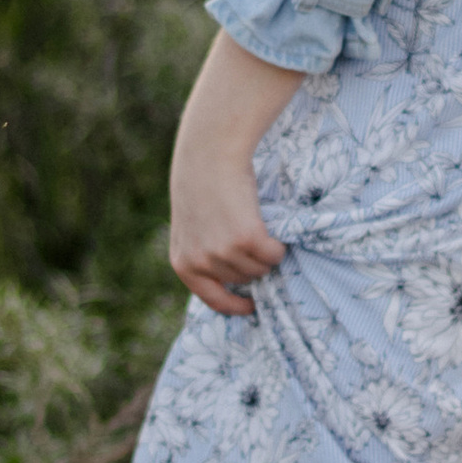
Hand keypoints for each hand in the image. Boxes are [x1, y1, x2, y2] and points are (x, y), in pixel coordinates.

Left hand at [170, 135, 285, 317]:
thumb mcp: (191, 228)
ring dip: (266, 252)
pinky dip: (278, 244)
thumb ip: (203, 255)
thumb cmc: (201, 188)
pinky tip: (268, 225)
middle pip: (244, 280)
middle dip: (252, 262)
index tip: (251, 306)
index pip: (212, 299)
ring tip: (254, 224)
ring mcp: (224, 252)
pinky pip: (274, 254)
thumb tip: (234, 282)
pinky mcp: (247, 239)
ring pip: (261, 268)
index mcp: (183, 264)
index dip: (235, 305)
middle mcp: (202, 262)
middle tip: (250, 235)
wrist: (207, 156)